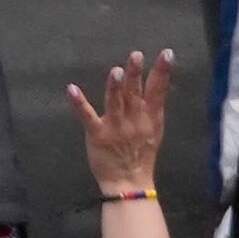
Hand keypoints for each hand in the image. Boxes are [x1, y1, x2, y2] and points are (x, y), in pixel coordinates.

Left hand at [71, 48, 176, 197]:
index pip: (158, 91)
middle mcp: (134, 121)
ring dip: (115, 87)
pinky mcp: (97, 135)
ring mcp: (116, 127)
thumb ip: (153, 106)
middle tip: (136, 55)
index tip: (167, 53)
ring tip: (116, 70)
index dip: (162, 72)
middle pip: (135, 93)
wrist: (130, 183)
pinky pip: (87, 117)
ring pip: (115, 103)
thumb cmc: (141, 153)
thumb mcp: (154, 129)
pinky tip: (71, 88)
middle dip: (136, 74)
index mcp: (150, 118)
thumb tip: (160, 82)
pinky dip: (79, 103)